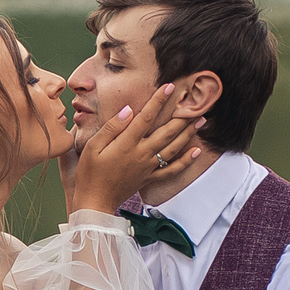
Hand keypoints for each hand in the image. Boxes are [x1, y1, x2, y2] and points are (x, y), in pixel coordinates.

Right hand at [69, 85, 199, 214]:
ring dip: (188, 133)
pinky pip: (172, 169)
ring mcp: (148, 167)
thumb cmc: (89, 173)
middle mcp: (141, 154)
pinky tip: (195, 151)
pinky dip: (186, 161)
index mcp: (127, 144)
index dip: (158, 101)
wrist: (95, 202)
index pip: (146, 117)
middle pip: (167, 132)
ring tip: (200, 120)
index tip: (169, 87)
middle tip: (195, 103)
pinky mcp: (150, 178)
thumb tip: (129, 110)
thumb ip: (112, 127)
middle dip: (181, 116)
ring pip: (173, 148)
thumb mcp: (92, 146)